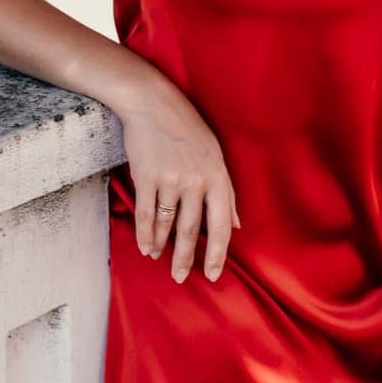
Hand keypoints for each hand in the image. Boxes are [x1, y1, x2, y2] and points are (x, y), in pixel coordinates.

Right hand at [118, 72, 240, 284]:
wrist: (154, 103)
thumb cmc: (188, 129)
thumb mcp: (215, 155)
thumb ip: (226, 193)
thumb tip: (236, 225)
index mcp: (217, 176)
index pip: (221, 225)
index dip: (217, 253)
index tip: (213, 274)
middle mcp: (196, 181)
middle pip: (191, 231)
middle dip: (186, 259)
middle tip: (181, 278)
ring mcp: (170, 179)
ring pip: (167, 225)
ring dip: (163, 246)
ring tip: (160, 260)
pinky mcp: (147, 177)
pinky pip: (146, 214)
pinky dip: (145, 234)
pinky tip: (146, 246)